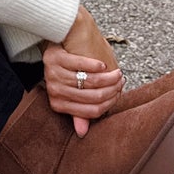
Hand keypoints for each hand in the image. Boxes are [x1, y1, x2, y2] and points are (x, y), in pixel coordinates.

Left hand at [42, 5, 122, 137]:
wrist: (54, 39)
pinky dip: (95, 65)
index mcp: (57, 103)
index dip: (108, 103)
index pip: (90, 111)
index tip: (119, 94)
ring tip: (117, 73)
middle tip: (121, 82)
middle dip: (111, 90)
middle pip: (92, 97)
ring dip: (108, 77)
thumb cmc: (66, 68)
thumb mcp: (72, 90)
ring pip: (89, 81)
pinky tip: (104, 64)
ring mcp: (52, 73)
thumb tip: (83, 133)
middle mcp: (53, 90)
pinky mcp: (55, 57)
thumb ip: (79, 110)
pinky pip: (81, 65)